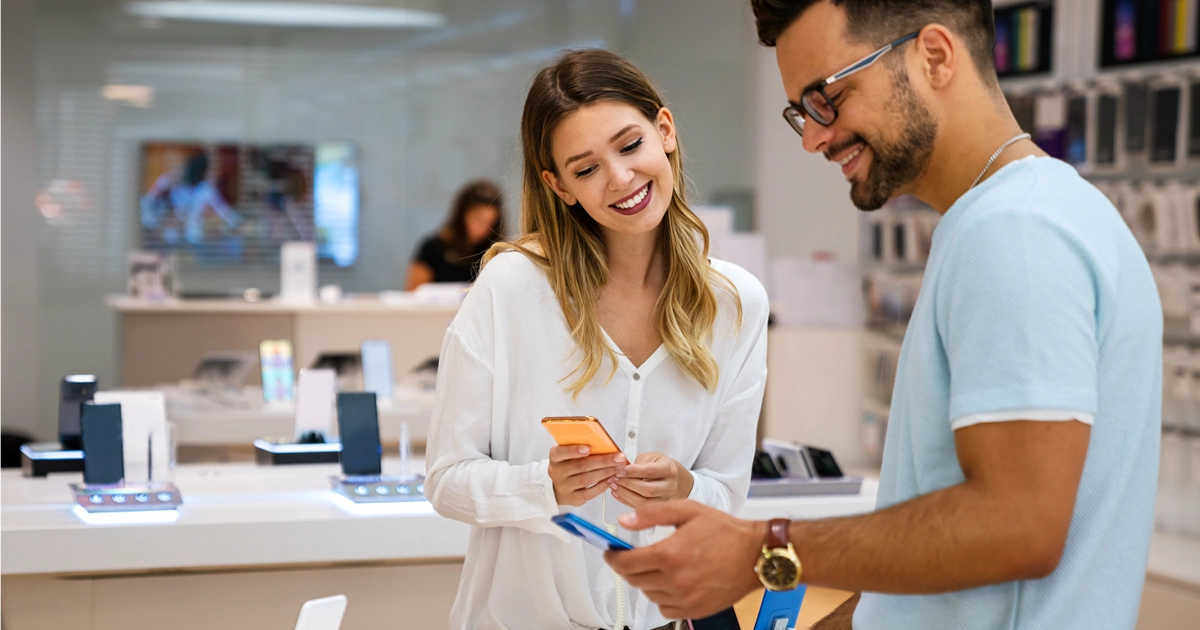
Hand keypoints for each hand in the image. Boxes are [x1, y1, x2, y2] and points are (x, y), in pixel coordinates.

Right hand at [548, 445, 626, 506]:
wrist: (560, 486)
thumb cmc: (569, 465)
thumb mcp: (569, 454)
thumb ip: (581, 448)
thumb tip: (604, 444)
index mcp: (555, 457)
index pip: (560, 453)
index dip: (574, 450)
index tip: (588, 448)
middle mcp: (556, 472)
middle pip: (580, 466)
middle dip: (602, 461)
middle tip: (618, 458)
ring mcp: (564, 487)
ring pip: (586, 479)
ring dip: (605, 473)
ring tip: (618, 468)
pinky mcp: (572, 498)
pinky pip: (589, 493)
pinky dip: (602, 486)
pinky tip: (611, 479)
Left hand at [603, 500, 764, 619]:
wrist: (755, 554)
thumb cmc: (725, 531)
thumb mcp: (686, 510)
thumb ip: (651, 514)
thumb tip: (624, 520)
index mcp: (669, 554)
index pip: (625, 563)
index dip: (612, 557)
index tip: (611, 552)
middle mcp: (674, 580)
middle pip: (634, 579)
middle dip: (628, 567)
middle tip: (632, 557)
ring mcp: (684, 599)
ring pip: (648, 594)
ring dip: (646, 581)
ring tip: (660, 566)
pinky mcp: (694, 610)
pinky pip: (664, 608)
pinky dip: (662, 596)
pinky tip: (673, 582)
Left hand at [610, 452, 693, 507]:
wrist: (672, 478)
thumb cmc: (658, 465)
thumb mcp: (651, 458)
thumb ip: (638, 464)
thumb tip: (620, 471)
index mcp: (669, 469)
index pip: (650, 471)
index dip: (633, 472)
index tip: (619, 471)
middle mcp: (670, 486)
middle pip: (649, 490)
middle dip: (628, 485)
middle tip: (615, 479)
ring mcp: (666, 499)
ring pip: (645, 503)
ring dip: (626, 495)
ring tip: (614, 486)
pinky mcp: (659, 509)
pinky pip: (641, 508)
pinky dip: (626, 501)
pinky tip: (617, 494)